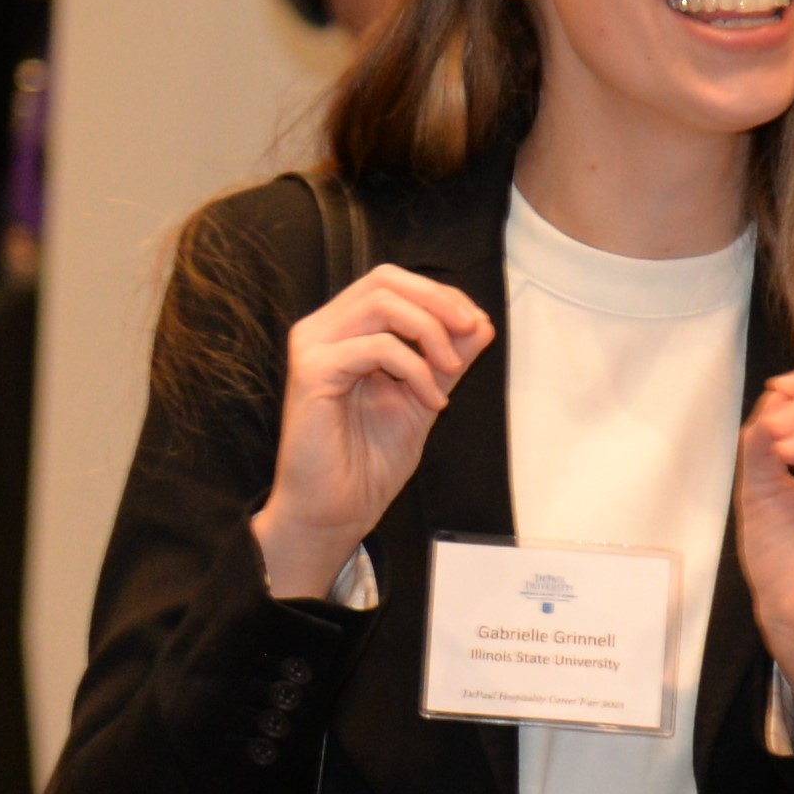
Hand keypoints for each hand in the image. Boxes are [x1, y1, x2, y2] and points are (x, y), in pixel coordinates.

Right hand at [248, 264, 489, 596]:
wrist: (334, 512)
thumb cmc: (365, 464)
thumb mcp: (423, 398)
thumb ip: (446, 360)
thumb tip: (480, 322)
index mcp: (342, 331)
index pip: (391, 282)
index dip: (439, 294)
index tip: (476, 326)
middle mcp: (321, 330)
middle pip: (385, 280)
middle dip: (438, 302)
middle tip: (470, 333)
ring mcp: (313, 347)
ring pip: (382, 304)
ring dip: (431, 333)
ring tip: (450, 371)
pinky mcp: (313, 371)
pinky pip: (377, 347)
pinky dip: (416, 369)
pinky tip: (429, 401)